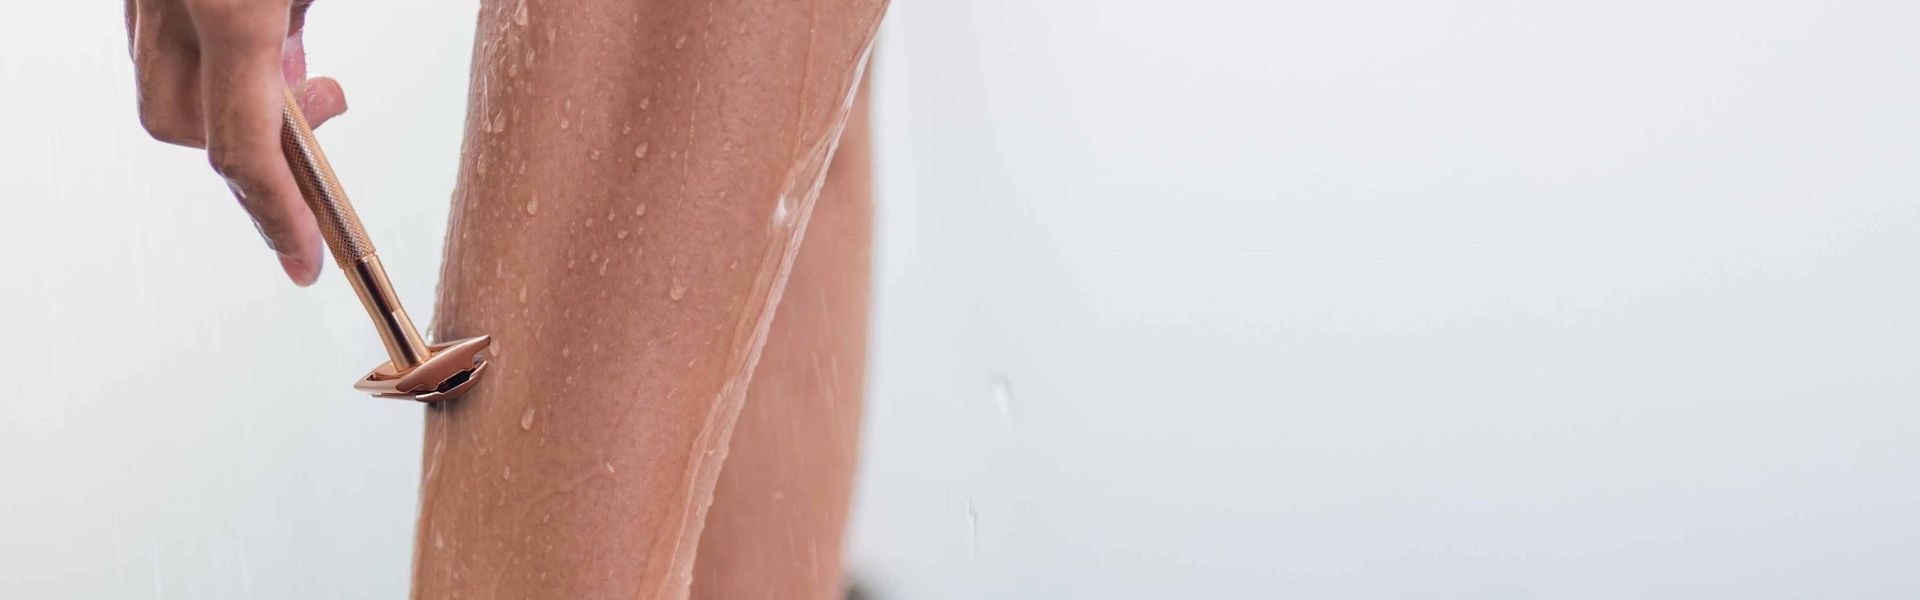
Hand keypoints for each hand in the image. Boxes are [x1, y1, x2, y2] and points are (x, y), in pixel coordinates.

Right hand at [126, 0, 347, 285]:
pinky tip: (255, 31)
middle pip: (180, 126)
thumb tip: (301, 90)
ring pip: (163, 84)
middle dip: (248, 143)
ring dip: (225, 96)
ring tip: (290, 62)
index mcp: (228, 9)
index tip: (303, 258)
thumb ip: (301, 30)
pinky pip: (159, 42)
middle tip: (317, 116)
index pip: (245, 146)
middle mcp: (166, 4)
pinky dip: (205, 57)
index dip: (278, 214)